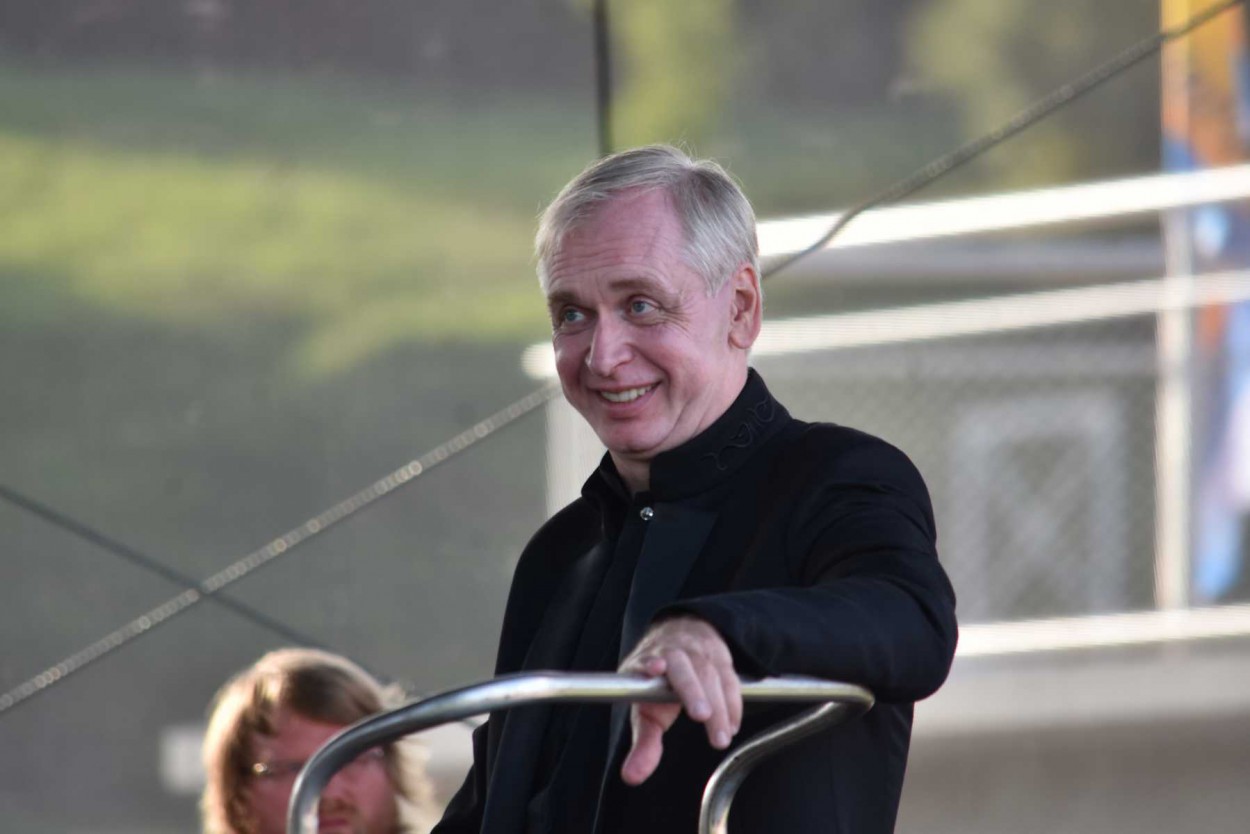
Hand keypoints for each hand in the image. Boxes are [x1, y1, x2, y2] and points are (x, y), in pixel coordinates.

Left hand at [617, 616, 742, 785]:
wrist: (681, 636)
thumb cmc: (660, 682)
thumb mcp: (646, 709)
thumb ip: (643, 744)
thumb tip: (632, 777)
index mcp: (647, 663)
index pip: (647, 660)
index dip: (650, 663)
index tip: (655, 668)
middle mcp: (672, 652)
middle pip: (684, 667)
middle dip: (692, 689)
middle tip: (702, 715)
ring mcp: (697, 651)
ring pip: (710, 673)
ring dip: (719, 704)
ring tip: (722, 736)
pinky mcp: (720, 656)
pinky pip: (729, 678)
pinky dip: (733, 701)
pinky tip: (732, 724)